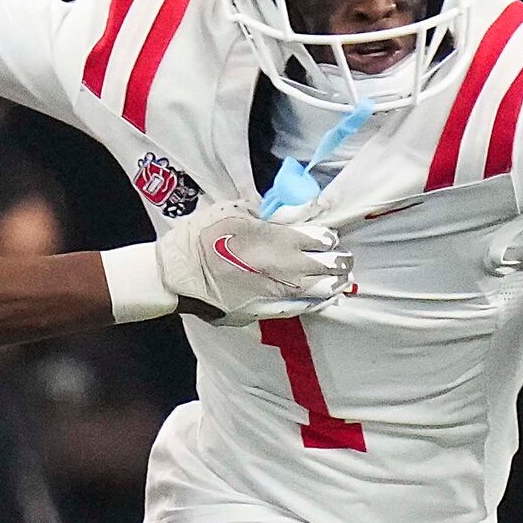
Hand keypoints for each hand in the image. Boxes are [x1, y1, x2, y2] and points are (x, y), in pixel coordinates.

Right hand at [156, 199, 352, 325]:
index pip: (321, 238)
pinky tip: (323, 300)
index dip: (329, 237)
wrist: (177, 275)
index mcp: (280, 239)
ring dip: (334, 285)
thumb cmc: (202, 237)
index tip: (329, 238)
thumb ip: (271, 211)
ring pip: (319, 291)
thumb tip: (297, 209)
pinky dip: (316, 304)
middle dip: (339, 261)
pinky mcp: (264, 312)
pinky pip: (299, 309)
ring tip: (341, 281)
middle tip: (345, 260)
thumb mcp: (236, 211)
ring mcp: (276, 293)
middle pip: (327, 266)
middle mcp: (285, 269)